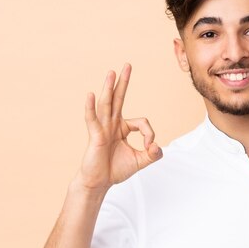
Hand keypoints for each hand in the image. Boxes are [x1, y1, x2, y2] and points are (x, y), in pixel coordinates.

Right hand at [75, 63, 162, 193]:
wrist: (99, 182)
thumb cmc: (116, 170)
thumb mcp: (140, 161)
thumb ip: (153, 154)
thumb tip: (158, 146)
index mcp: (122, 127)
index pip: (141, 122)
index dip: (149, 133)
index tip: (150, 146)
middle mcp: (112, 124)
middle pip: (119, 99)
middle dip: (124, 82)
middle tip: (127, 65)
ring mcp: (102, 128)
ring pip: (107, 104)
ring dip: (109, 88)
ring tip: (111, 72)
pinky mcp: (94, 135)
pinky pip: (92, 118)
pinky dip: (91, 107)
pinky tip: (91, 95)